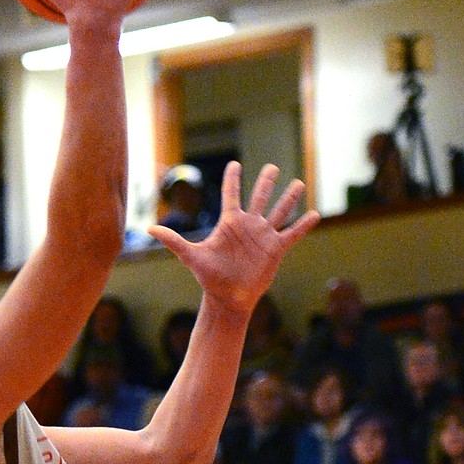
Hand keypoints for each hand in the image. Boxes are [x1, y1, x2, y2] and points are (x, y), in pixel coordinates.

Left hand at [150, 162, 318, 317]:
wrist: (228, 299)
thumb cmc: (209, 278)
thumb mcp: (191, 256)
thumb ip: (173, 241)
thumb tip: (149, 229)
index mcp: (229, 223)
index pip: (231, 195)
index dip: (232, 179)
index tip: (234, 164)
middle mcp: (248, 226)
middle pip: (259, 197)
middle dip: (265, 182)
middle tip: (272, 167)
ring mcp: (263, 236)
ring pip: (278, 211)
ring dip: (289, 197)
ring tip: (299, 183)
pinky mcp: (276, 249)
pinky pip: (292, 233)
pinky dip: (303, 224)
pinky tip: (314, 214)